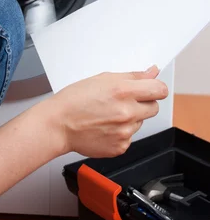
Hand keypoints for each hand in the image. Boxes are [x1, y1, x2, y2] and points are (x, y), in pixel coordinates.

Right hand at [45, 65, 167, 157]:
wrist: (58, 124)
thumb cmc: (74, 100)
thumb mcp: (103, 78)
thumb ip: (132, 76)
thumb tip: (152, 72)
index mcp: (123, 91)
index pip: (159, 90)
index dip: (155, 88)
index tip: (151, 89)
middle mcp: (127, 113)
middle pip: (154, 107)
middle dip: (143, 103)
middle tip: (124, 101)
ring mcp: (125, 132)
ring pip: (140, 122)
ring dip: (130, 118)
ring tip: (108, 114)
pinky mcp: (121, 147)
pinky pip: (130, 137)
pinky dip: (121, 132)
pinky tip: (105, 126)